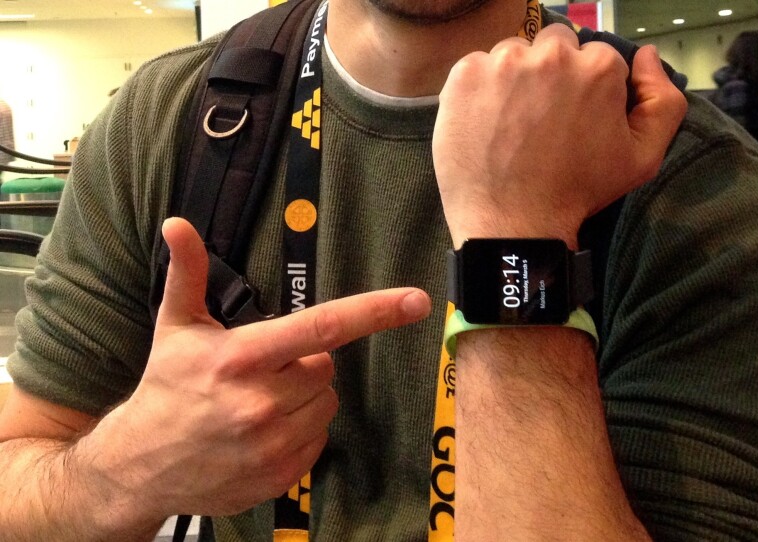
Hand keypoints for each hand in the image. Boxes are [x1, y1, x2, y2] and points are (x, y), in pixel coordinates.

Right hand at [81, 218, 430, 520]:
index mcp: (242, 357)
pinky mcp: (279, 476)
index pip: (322, 326)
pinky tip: (263, 432)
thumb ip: (187, 273)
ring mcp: (272, 444)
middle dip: (304, 364)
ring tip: (260, 402)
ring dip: (304, 399)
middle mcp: (262, 402)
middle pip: (326, 368)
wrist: (140, 465)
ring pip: (326, 405)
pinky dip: (300, 432)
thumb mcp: (175, 327)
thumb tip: (177, 223)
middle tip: (265, 371)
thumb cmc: (165, 387)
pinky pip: (318, 440)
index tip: (416, 301)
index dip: (375, 310)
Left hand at [433, 24, 686, 247]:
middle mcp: (552, 55)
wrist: (514, 223)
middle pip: (554, 45)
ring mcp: (503, 63)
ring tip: (513, 124)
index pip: (594, 57)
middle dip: (552, 72)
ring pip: (514, 53)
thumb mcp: (642, 158)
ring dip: (515, 78)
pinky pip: (476, 66)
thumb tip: (646, 56)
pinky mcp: (466, 76)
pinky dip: (480, 89)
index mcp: (599, 67)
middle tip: (542, 118)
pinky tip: (488, 124)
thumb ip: (663, 101)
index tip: (574, 118)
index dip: (585, 88)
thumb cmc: (577, 193)